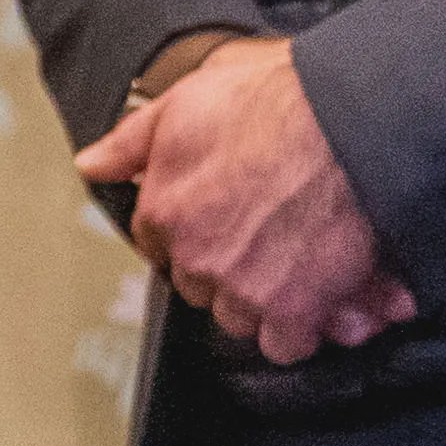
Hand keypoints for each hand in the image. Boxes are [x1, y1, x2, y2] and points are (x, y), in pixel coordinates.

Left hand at [75, 35, 413, 363]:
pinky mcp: (293, 309)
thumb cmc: (279, 102)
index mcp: (164, 208)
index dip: (193, 234)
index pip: (159, 244)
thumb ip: (132, 141)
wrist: (351, 122)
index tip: (220, 224)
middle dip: (228, 269)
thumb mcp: (188, 101)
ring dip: (264, 300)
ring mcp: (243, 286)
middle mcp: (196, 254)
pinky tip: (320, 300)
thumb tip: (93, 165)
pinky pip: (285, 344)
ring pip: (240, 316)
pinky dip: (303, 329)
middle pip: (199, 284)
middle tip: (267, 243)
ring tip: (298, 267)